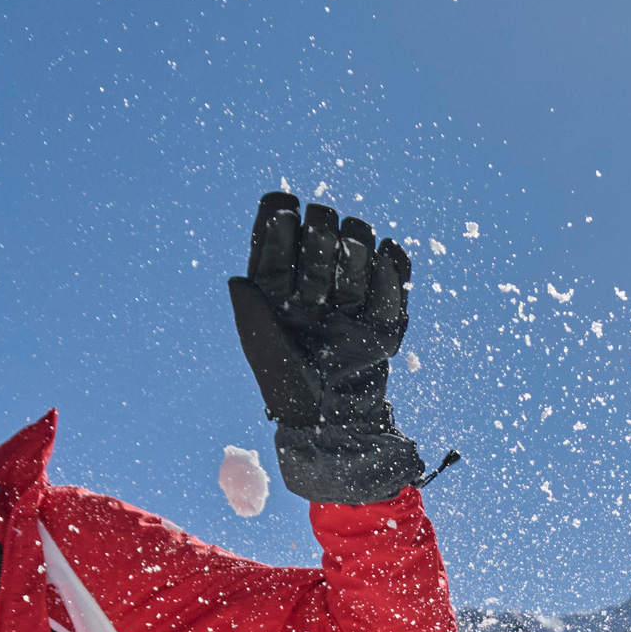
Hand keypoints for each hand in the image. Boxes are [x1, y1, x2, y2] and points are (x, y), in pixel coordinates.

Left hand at [227, 192, 420, 504]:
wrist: (338, 425)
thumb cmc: (291, 393)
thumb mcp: (264, 352)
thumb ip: (251, 314)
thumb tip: (237, 278)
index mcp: (278, 295)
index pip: (276, 246)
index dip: (278, 221)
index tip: (284, 206)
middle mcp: (312, 293)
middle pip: (318, 242)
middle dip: (320, 231)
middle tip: (319, 228)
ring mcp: (347, 304)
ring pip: (355, 253)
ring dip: (355, 243)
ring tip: (352, 239)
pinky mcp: (380, 319)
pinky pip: (391, 283)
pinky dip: (393, 265)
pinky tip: (387, 249)